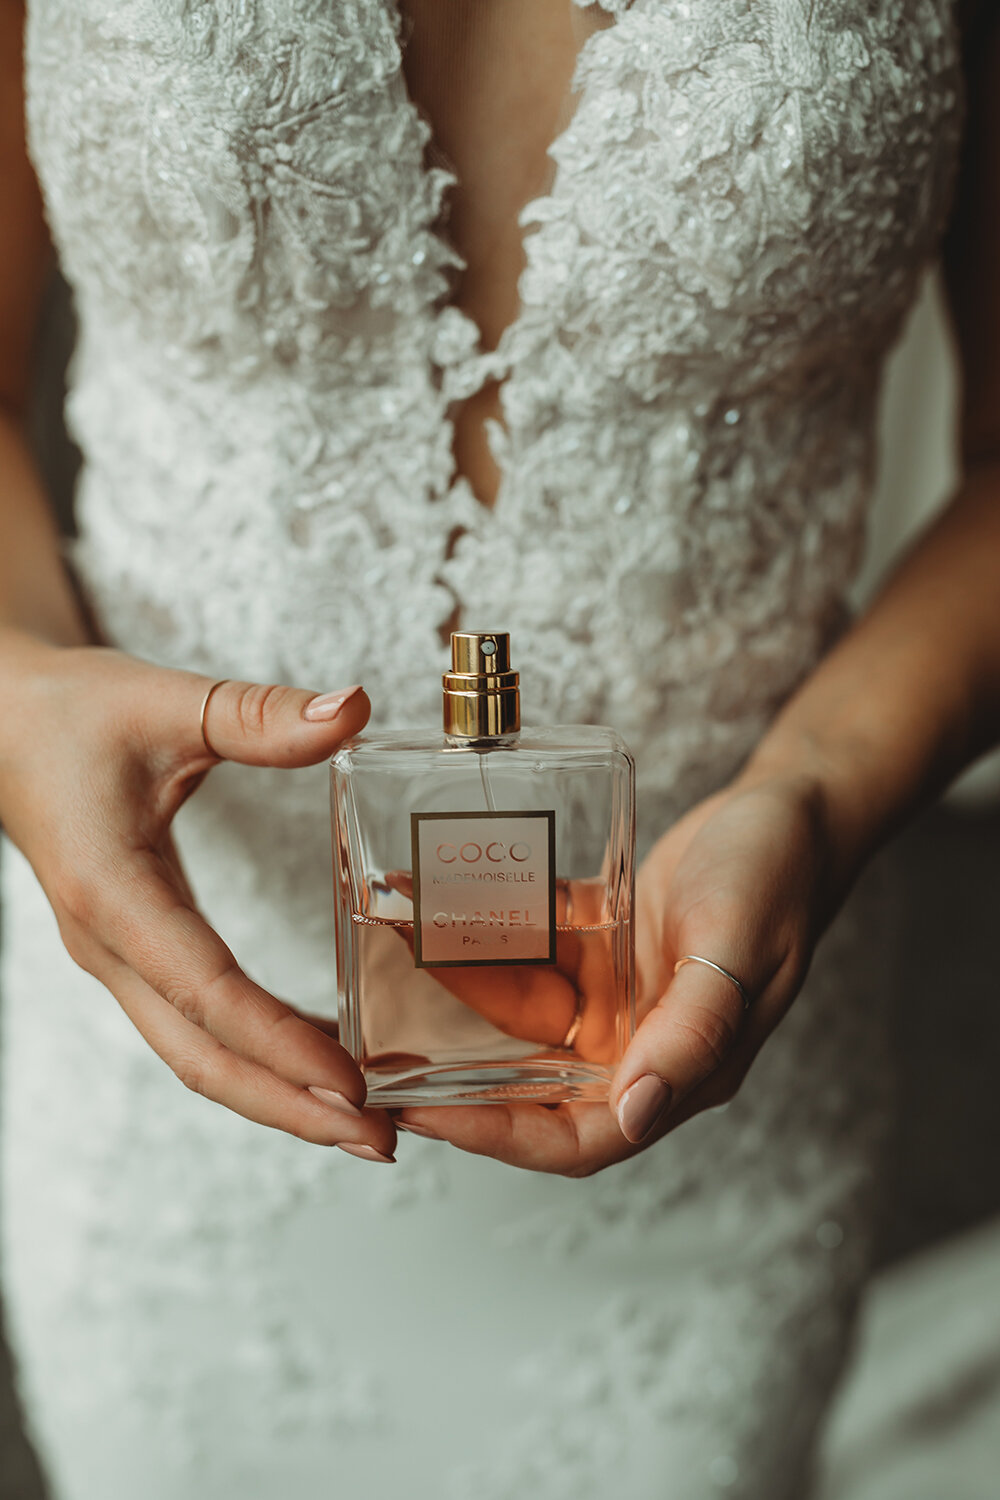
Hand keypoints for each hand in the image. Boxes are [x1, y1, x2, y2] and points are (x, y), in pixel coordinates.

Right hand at [0, 633, 396, 1161]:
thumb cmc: (70, 715)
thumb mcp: (165, 701)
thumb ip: (258, 714)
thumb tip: (352, 708)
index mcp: (112, 894)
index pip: (206, 991)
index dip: (280, 1043)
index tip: (352, 1084)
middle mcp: (110, 945)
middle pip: (201, 1056)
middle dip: (290, 1107)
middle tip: (379, 1142)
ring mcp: (118, 958)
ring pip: (196, 1054)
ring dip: (277, 1095)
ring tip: (363, 1125)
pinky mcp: (135, 952)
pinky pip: (197, 1025)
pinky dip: (259, 1055)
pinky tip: (317, 1064)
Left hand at [395, 770, 843, 1173]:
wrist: (788, 809)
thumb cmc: (777, 876)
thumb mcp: (736, 950)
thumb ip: (692, 1031)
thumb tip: (634, 1111)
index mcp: (677, 1071)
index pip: (575, 1137)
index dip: (497, 1136)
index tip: (423, 1115)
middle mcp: (636, 1047)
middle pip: (530, 1096)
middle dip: (453, 1090)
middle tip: (374, 1067)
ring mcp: (613, 1001)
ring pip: (518, 1031)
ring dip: (454, 1019)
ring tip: (379, 999)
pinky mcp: (596, 953)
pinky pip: (527, 963)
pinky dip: (480, 949)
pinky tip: (425, 922)